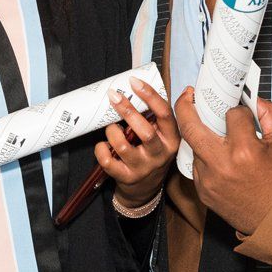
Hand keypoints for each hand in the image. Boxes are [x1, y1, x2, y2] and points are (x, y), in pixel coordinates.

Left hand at [96, 78, 179, 207]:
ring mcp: (143, 168)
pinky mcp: (127, 178)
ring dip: (112, 132)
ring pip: (123, 146)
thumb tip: (137, 85)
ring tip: (111, 128)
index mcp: (171, 139)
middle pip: (145, 131)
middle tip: (113, 96)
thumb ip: (153, 117)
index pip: (165, 114)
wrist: (145, 189)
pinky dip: (101, 149)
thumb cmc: (150, 153)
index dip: (150, 96)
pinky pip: (108, 161)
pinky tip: (102, 145)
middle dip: (127, 110)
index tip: (134, 81)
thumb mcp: (161, 136)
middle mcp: (160, 154)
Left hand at [175, 87, 271, 234]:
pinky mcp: (203, 192)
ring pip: (193, 146)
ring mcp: (208, 180)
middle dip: (185, 106)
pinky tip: (218, 156)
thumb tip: (254, 99)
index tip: (242, 112)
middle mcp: (221, 165)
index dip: (238, 111)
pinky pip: (197, 165)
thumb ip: (270, 115)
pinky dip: (205, 156)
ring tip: (211, 130)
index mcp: (245, 151)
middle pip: (190, 126)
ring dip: (200, 135)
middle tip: (188, 96)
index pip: (232, 115)